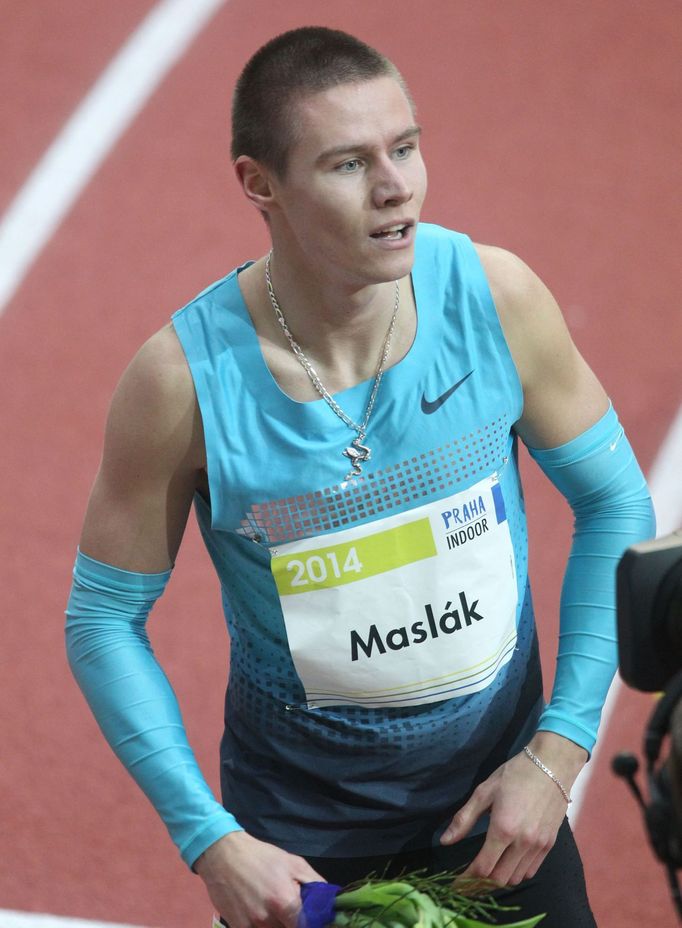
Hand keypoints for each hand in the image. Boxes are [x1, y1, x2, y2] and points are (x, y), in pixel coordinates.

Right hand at [194, 831, 324, 927]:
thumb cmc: (262, 857)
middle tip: (290, 911)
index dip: (313, 924)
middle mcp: (267, 919)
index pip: (307, 927)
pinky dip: (262, 926)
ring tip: (274, 909)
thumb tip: (332, 902)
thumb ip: (315, 884)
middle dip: (292, 923)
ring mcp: (250, 926)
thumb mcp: (294, 863)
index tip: (312, 919)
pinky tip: (261, 913)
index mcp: (285, 902)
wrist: (223, 855)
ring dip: (277, 924)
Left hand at [440, 733, 586, 886]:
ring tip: (486, 871)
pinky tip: (507, 863)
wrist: (552, 765)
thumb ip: (464, 819)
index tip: (456, 885)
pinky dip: (516, 873)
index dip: (466, 880)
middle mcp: (522, 843)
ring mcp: (538, 845)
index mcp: (503, 829)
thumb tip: (445, 841)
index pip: (482, 868)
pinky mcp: (549, 845)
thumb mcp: (484, 791)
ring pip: (515, 878)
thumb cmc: (514, 774)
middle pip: (498, 879)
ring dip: (498, 879)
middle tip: (468, 878)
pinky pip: (531, 871)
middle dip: (480, 883)